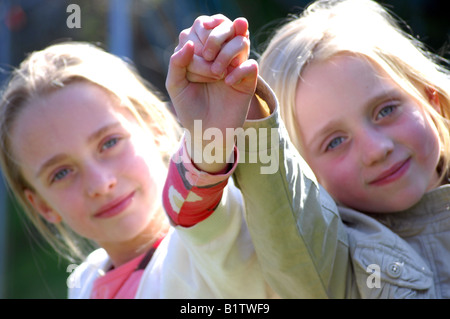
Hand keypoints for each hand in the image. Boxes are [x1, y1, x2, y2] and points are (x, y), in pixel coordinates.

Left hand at [166, 15, 257, 171]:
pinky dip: (239, 71)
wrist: (206, 134)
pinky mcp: (248, 81)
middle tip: (207, 61)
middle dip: (214, 40)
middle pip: (224, 25)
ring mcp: (235, 66)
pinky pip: (251, 64)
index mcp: (201, 52)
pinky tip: (228, 83)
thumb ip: (177, 63)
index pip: (202, 26)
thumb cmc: (190, 109)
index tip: (190, 65)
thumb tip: (188, 43)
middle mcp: (219, 55)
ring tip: (216, 74)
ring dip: (226, 54)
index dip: (197, 40)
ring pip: (241, 40)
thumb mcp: (176, 86)